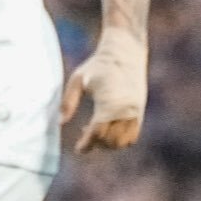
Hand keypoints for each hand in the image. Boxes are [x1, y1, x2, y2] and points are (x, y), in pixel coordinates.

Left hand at [60, 29, 147, 154]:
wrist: (125, 51)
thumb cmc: (98, 65)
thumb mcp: (77, 80)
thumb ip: (68, 102)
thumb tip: (60, 123)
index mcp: (109, 103)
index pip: (97, 133)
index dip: (86, 144)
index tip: (78, 149)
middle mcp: (125, 110)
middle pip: (111, 141)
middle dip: (97, 144)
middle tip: (84, 134)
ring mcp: (135, 111)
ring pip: (124, 142)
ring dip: (109, 144)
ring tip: (96, 132)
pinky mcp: (140, 111)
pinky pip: (133, 135)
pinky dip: (121, 140)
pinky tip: (108, 129)